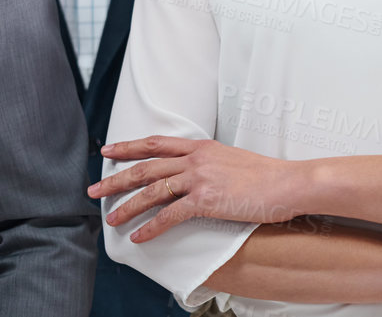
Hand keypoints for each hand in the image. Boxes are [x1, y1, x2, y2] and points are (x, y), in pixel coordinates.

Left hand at [88, 136, 305, 239]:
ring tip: (110, 219)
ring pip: (152, 190)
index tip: (107, 150)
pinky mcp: (206, 201)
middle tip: (93, 190)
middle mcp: (194, 159)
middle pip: (145, 166)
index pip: (155, 143)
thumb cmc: (264, 175)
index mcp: (199, 146)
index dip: (128, 146)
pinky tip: (139, 237)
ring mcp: (199, 179)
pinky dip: (151, 227)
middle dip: (115, 179)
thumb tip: (194, 170)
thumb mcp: (229, 158)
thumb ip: (207, 162)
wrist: (288, 182)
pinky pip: (170, 216)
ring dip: (128, 206)